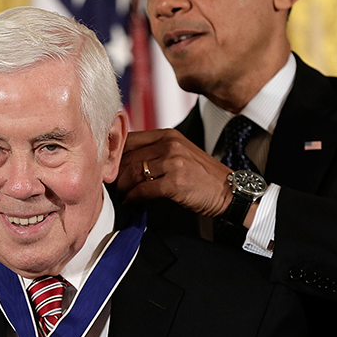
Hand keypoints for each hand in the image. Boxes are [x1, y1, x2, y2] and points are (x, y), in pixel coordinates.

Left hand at [116, 129, 233, 217]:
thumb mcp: (179, 153)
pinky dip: (133, 197)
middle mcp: (169, 145)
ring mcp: (173, 162)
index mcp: (168, 135)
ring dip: (123, 187)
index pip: (129, 139)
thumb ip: (155, 152)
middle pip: (128, 157)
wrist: (229, 191)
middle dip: (116, 174)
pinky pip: (143, 190)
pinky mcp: (175, 182)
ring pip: (132, 173)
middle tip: (112, 186)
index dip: (114, 154)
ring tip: (122, 195)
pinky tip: (132, 201)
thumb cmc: (202, 176)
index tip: (107, 167)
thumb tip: (123, 161)